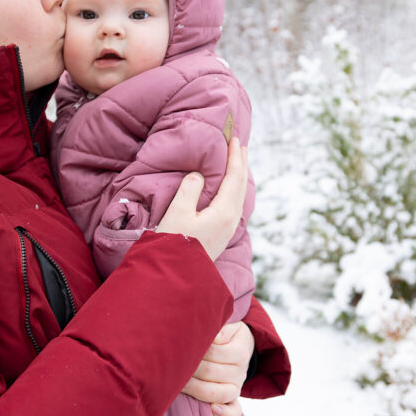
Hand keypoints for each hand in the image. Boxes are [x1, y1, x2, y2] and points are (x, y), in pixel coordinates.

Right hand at [156, 137, 247, 259]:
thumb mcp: (178, 212)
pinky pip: (234, 204)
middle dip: (241, 164)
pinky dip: (234, 189)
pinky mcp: (221, 235)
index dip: (235, 157)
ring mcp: (228, 229)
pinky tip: (229, 189)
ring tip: (237, 163)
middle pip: (241, 186)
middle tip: (240, 145)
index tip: (234, 138)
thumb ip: (190, 189)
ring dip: (239, 176)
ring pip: (239, 196)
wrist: (174, 276)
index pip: (234, 178)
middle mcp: (231, 220)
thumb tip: (198, 176)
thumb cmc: (174, 243)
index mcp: (224, 212)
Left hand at [182, 321, 254, 415]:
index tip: (176, 347)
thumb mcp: (230, 326)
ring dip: (195, 389)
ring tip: (177, 385)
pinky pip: (234, 411)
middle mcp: (239, 372)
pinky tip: (212, 410)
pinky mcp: (234, 399)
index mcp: (240, 352)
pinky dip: (225, 414)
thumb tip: (216, 339)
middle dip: (188, 370)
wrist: (241, 347)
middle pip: (211, 372)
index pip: (214, 352)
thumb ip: (222, 329)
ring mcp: (237, 387)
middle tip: (169, 366)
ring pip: (218, 393)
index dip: (194, 350)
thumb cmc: (227, 336)